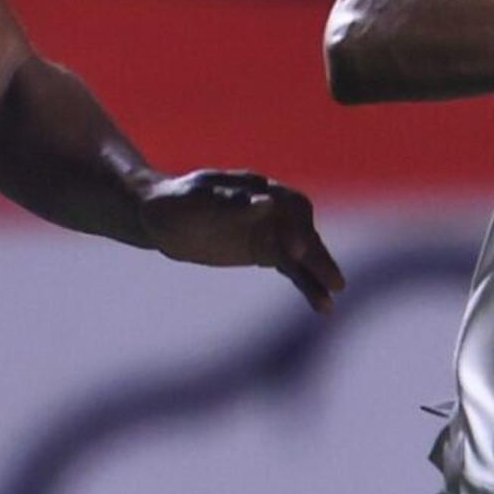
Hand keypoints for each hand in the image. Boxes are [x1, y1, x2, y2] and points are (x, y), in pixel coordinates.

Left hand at [138, 168, 347, 311]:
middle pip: (303, 230)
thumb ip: (229, 203)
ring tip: (334, 297)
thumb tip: (267, 203)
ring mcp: (270, 230)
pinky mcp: (266, 252)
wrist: (160, 218)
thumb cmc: (176, 203)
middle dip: (317, 256)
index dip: (296, 227)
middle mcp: (271, 208)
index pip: (288, 205)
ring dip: (319, 274)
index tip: (294, 251)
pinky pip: (293, 269)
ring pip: (302, 253)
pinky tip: (323, 306)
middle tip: (333, 281)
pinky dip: (308, 285)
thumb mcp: (196, 202)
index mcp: (257, 188)